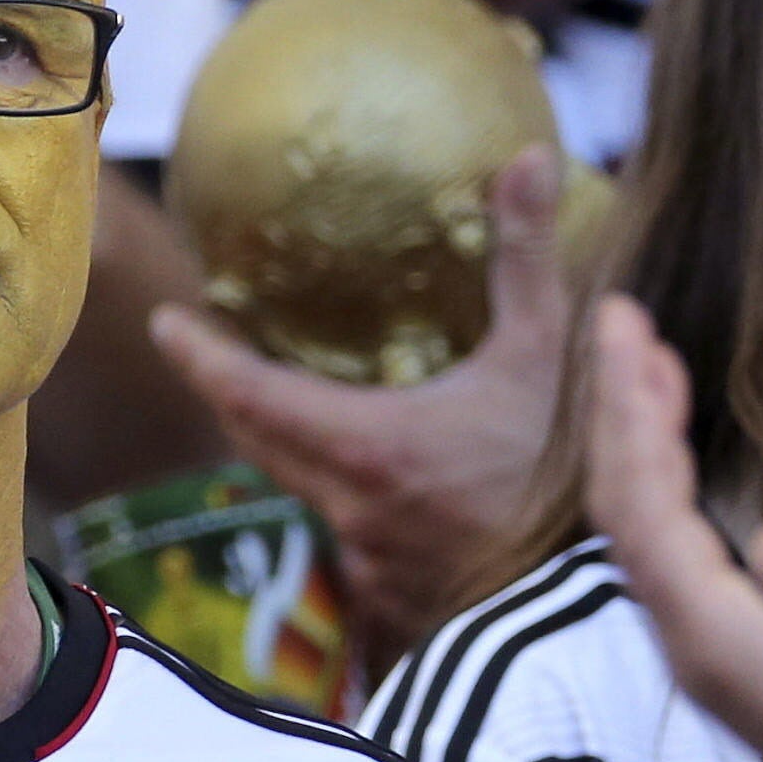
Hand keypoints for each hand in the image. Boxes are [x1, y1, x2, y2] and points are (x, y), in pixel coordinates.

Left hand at [148, 145, 577, 665]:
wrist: (597, 605)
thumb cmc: (569, 474)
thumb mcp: (549, 355)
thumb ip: (525, 257)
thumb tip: (528, 156)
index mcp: (366, 444)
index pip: (248, 394)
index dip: (200, 357)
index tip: (165, 324)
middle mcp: (349, 507)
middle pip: (260, 444)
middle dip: (235, 398)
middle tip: (220, 357)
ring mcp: (368, 562)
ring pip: (309, 494)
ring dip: (300, 454)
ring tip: (315, 414)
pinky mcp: (396, 600)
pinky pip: (354, 542)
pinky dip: (358, 506)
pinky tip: (397, 495)